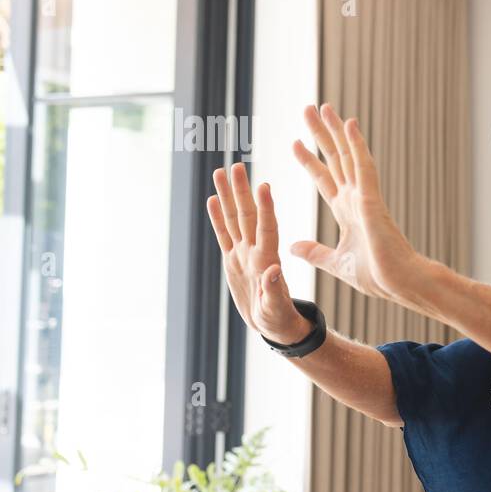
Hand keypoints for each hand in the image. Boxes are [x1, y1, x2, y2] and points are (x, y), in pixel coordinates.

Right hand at [207, 163, 311, 345]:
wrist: (273, 325)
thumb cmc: (278, 320)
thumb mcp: (276, 310)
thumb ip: (274, 292)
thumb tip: (273, 271)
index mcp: (267, 261)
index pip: (267, 228)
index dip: (266, 208)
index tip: (264, 185)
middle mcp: (254, 252)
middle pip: (246, 216)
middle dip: (241, 191)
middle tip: (237, 166)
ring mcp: (242, 254)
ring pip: (233, 219)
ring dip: (227, 196)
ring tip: (221, 171)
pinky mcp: (233, 260)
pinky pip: (223, 235)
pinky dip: (217, 218)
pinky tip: (212, 199)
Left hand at [289, 104, 419, 301]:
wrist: (400, 284)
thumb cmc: (377, 276)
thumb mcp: (336, 263)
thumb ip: (315, 252)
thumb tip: (293, 246)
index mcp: (348, 212)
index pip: (324, 180)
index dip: (309, 161)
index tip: (294, 143)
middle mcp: (356, 198)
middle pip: (335, 159)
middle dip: (320, 136)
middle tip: (308, 110)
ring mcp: (366, 196)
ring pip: (348, 156)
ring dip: (336, 131)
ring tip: (324, 107)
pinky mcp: (373, 200)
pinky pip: (363, 166)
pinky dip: (356, 144)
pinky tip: (349, 124)